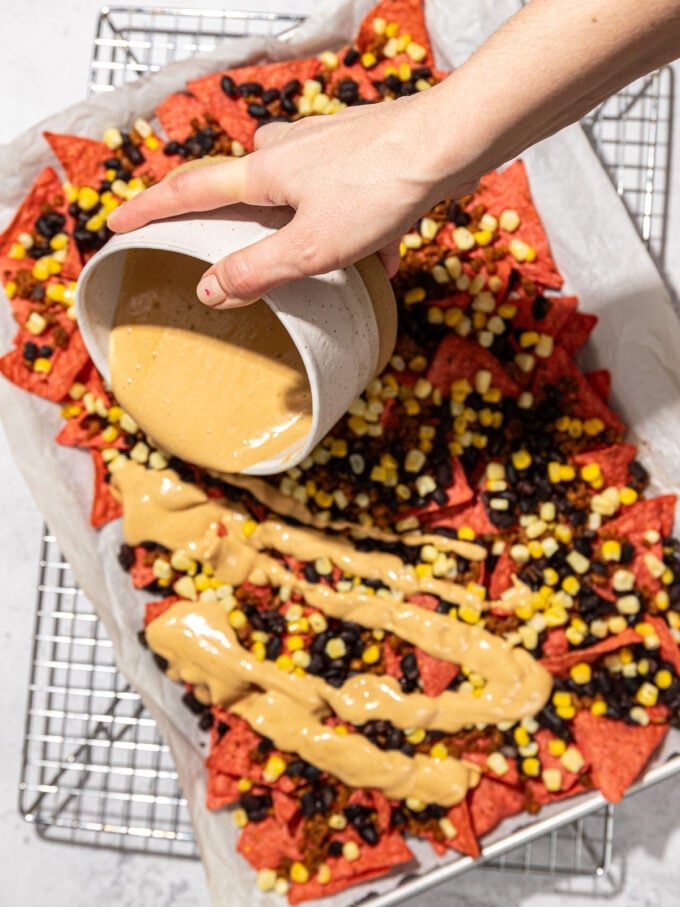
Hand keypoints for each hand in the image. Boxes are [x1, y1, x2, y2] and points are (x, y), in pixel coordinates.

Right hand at [107, 92, 479, 308]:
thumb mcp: (310, 248)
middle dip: (226, 213)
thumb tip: (208, 291)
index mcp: (263, 172)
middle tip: (222, 241)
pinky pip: (332, 185)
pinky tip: (374, 245)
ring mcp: (322, 143)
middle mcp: (285, 148)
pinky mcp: (357, 147)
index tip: (117, 222)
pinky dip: (340, 216)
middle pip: (237, 181)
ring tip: (312, 253)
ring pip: (287, 182)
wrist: (446, 143)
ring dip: (288, 216)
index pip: (189, 191)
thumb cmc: (379, 190)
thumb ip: (256, 270)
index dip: (150, 210)